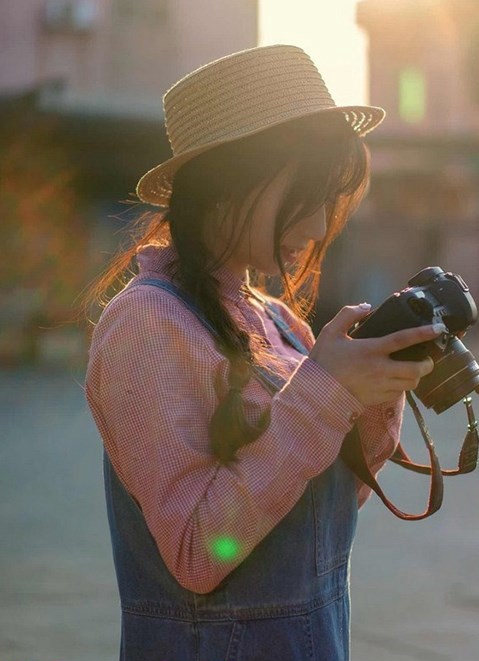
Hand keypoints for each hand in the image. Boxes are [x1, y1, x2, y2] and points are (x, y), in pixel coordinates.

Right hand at [309, 304, 441, 405]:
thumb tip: (367, 306)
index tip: (438, 329)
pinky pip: (399, 394)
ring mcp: (380, 386)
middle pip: (416, 369)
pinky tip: (396, 381)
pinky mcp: (377, 398)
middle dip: (427, 364)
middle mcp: (379, 369)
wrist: (316, 391)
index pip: (403, 339)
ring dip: (416, 376)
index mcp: (370, 350)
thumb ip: (348, 314)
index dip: (423, 333)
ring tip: (413, 370)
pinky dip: (402, 387)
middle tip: (427, 359)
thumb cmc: (324, 360)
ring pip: (411, 384)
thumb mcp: (331, 332)